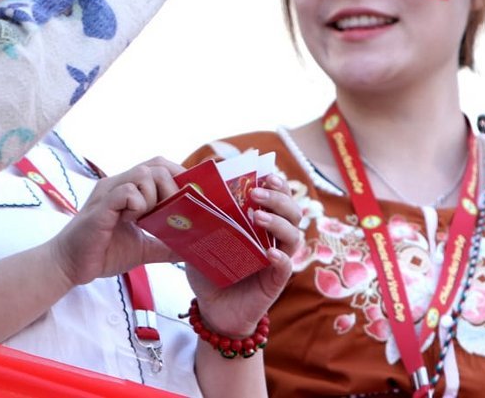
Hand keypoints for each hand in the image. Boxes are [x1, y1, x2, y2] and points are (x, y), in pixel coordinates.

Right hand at [45, 157, 182, 287]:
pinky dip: (137, 205)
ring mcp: (108, 193)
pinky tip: (131, 221)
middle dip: (172, 188)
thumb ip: (164, 245)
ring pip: (143, 174)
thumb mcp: (142, 248)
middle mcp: (118, 184)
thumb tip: (190, 249)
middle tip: (171, 213)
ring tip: (146, 219)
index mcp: (128, 189)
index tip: (192, 196)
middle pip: (156, 165)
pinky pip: (126, 192)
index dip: (179, 175)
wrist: (70, 266)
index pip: (158, 167)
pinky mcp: (101, 207)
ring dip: (154, 198)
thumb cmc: (103, 253)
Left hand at [185, 174, 302, 336]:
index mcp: (260, 224)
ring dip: (278, 222)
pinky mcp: (275, 282)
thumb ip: (201, 216)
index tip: (265, 174)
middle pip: (292, 211)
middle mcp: (273, 238)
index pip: (278, 197)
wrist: (212, 309)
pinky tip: (269, 253)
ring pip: (293, 235)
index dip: (277, 184)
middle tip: (256, 193)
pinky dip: (281, 258)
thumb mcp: (202, 238)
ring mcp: (277, 260)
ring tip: (257, 217)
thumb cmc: (210, 270)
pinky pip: (286, 267)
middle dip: (278, 198)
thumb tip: (191, 185)